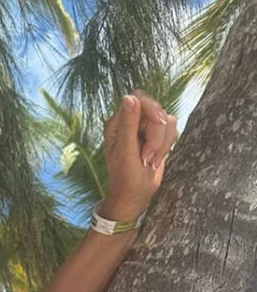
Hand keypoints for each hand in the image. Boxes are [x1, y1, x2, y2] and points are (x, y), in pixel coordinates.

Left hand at [101, 89, 178, 216]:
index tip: (158, 121)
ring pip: (168, 121)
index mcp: (118, 122)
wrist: (135, 194)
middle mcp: (132, 122)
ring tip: (149, 160)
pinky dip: (167, 146)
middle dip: (157, 134)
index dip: (151, 108)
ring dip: (162, 144)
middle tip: (146, 155)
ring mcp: (146, 129)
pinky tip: (156, 159)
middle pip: (156, 110)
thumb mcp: (125, 151)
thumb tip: (129, 97)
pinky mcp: (158, 137)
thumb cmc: (124, 177)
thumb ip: (128, 124)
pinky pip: (173, 130)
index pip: (138, 97)